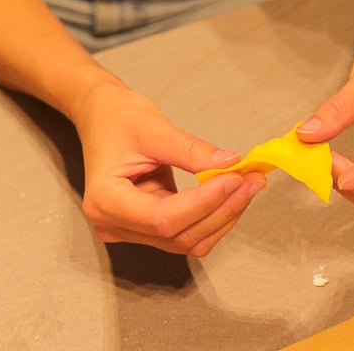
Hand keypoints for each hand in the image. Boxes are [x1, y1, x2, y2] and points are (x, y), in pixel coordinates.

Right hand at [73, 78, 266, 255]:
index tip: (234, 178)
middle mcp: (114, 225)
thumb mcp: (155, 129)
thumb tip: (231, 164)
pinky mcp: (146, 227)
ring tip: (248, 184)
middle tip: (253, 179)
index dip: (204, 203)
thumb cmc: (118, 117)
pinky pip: (185, 231)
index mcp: (106, 201)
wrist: (100, 115)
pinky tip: (231, 192)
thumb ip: (192, 151)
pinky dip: (211, 214)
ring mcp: (129, 230)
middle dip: (221, 209)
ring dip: (222, 215)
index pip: (163, 218)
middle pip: (178, 235)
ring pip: (186, 239)